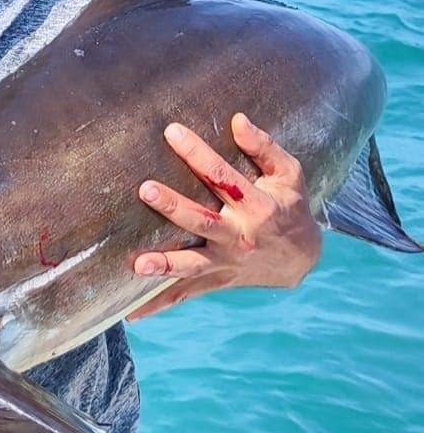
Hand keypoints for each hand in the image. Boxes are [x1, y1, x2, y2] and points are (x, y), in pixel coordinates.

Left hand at [127, 112, 321, 320]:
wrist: (303, 258)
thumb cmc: (289, 205)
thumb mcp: (289, 174)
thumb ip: (265, 148)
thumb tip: (238, 120)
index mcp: (257, 206)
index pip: (223, 175)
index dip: (198, 153)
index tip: (172, 131)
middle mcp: (240, 236)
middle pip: (203, 221)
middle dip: (174, 206)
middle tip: (146, 189)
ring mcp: (226, 262)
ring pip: (193, 265)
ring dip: (165, 265)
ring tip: (137, 265)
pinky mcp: (216, 280)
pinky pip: (186, 293)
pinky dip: (159, 304)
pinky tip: (130, 312)